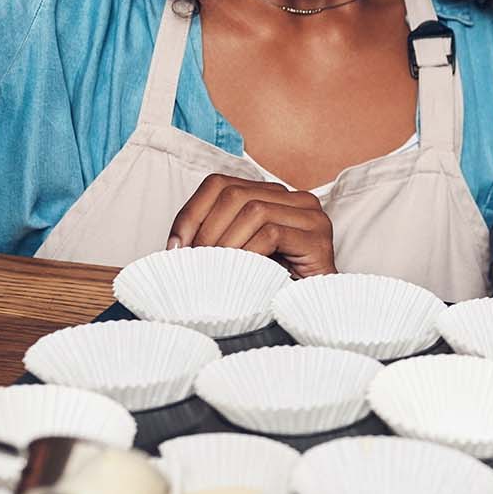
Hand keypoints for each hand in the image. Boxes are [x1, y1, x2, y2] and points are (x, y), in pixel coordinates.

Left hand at [170, 175, 334, 277]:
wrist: (316, 309)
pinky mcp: (318, 239)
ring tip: (215, 268)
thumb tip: (174, 244)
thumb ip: (217, 237)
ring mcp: (310, 217)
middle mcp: (295, 199)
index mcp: (273, 196)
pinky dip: (248, 253)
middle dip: (205, 229)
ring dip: (225, 242)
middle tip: (193, 261)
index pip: (221, 184)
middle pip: (234, 194)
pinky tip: (240, 271)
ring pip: (253, 210)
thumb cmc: (274, 285)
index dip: (191, 212)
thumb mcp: (239, 254)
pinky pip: (272, 234)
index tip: (175, 246)